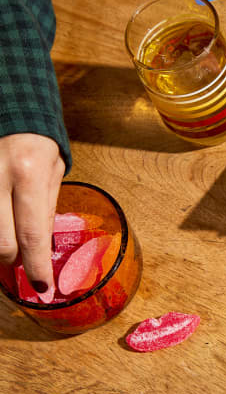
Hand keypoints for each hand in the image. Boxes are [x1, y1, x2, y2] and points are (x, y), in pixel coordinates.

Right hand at [0, 134, 64, 298]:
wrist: (9, 106)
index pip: (33, 234)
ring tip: (9, 241)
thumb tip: (42, 246)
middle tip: (21, 260)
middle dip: (12, 259)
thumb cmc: (34, 139)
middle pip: (0, 242)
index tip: (43, 287)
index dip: (37, 266)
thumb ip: (46, 208)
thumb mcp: (52, 170)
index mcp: (28, 174)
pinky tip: (0, 224)